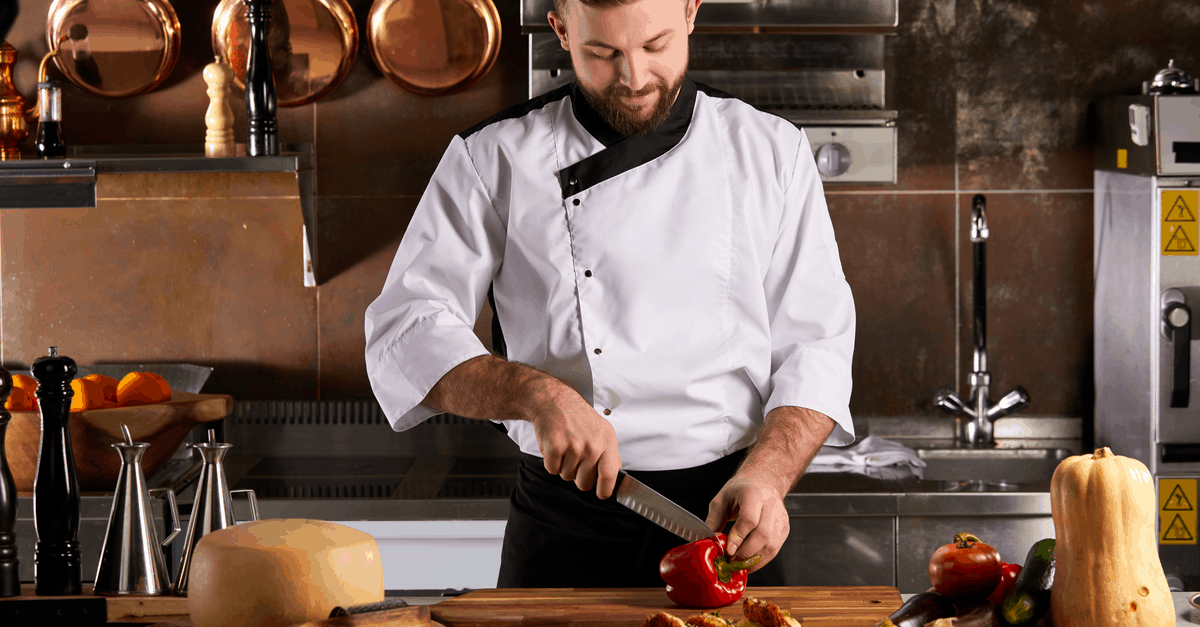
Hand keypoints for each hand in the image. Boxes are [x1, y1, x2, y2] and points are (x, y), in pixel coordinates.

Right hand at [526, 380, 622, 498]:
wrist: (555, 402)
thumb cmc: (578, 417)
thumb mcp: (602, 430)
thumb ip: (610, 453)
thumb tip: (616, 471)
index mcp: (607, 442)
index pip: (610, 474)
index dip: (605, 490)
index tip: (601, 494)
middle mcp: (592, 445)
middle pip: (584, 482)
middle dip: (578, 476)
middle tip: (575, 458)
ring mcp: (574, 446)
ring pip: (566, 476)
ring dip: (563, 466)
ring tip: (565, 447)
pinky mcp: (555, 447)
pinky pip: (552, 470)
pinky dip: (551, 462)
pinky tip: (555, 446)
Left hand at [704, 475, 789, 573]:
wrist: (763, 482)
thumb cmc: (741, 490)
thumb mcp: (722, 498)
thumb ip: (714, 518)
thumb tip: (710, 540)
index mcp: (753, 494)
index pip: (749, 519)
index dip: (738, 537)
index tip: (728, 550)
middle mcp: (771, 505)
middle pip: (763, 534)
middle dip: (746, 552)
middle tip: (731, 561)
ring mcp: (781, 518)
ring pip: (771, 545)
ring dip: (754, 560)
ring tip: (738, 564)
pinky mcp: (785, 528)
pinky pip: (775, 550)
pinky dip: (761, 560)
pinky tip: (749, 563)